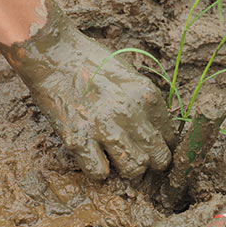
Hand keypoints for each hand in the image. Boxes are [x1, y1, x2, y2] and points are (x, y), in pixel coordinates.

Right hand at [0, 0, 176, 179]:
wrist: (54, 54)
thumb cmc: (92, 59)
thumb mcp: (130, 73)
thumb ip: (145, 100)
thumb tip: (156, 124)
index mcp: (147, 95)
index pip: (171, 136)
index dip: (164, 143)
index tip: (156, 144)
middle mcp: (130, 113)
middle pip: (159, 157)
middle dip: (152, 160)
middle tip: (142, 156)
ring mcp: (104, 128)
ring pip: (134, 169)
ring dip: (129, 168)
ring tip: (120, 159)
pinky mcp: (78, 139)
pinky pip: (98, 172)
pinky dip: (99, 170)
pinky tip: (96, 158)